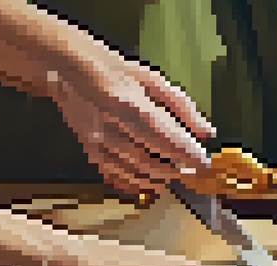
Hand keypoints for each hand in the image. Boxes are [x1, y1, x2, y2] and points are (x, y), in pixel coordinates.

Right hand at [52, 50, 215, 197]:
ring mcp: (97, 140)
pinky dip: (134, 183)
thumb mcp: (152, 80)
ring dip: (157, 178)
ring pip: (132, 171)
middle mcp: (112, 125)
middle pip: (150, 158)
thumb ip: (182, 106)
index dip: (188, 153)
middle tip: (190, 171)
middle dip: (174, 169)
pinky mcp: (89, 149)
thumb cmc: (117, 71)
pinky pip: (113, 175)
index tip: (205, 163)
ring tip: (173, 175)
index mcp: (131, 104)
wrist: (68, 70)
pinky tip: (148, 183)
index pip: (166, 136)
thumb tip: (208, 132)